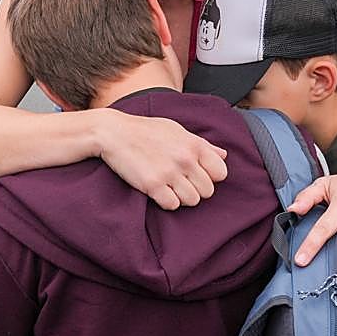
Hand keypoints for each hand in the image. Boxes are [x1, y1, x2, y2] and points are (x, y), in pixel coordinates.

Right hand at [97, 110, 227, 209]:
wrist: (114, 133)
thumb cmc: (146, 130)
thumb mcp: (177, 131)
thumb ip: (202, 144)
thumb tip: (223, 155)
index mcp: (194, 144)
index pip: (221, 172)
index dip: (210, 176)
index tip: (197, 174)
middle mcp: (185, 159)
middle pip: (208, 191)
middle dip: (196, 189)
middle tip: (181, 182)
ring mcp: (169, 173)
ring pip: (192, 200)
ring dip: (182, 197)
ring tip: (170, 187)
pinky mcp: (152, 185)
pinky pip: (172, 205)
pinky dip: (167, 201)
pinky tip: (159, 191)